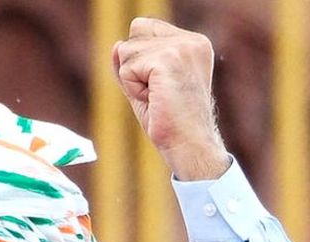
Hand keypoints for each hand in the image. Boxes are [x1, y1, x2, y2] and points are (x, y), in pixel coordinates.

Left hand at [113, 18, 230, 180]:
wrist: (189, 146)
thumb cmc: (170, 123)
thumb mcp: (146, 87)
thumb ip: (132, 64)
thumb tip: (117, 46)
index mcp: (193, 44)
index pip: (144, 27)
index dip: (140, 60)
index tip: (161, 87)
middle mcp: (190, 41)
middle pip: (135, 33)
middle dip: (134, 66)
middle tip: (157, 94)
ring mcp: (181, 48)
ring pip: (127, 50)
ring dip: (133, 80)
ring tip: (157, 99)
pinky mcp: (168, 60)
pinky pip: (127, 68)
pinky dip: (133, 89)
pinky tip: (155, 101)